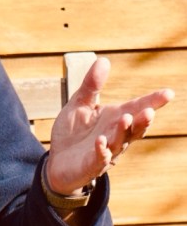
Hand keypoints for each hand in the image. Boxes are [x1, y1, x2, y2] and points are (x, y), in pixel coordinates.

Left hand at [48, 56, 173, 194]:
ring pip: (119, 142)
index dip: (153, 101)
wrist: (57, 161)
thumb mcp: (80, 104)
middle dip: (143, 120)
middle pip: (134, 128)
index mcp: (115, 118)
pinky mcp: (90, 165)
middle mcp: (115, 135)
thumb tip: (104, 60)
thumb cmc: (72, 132)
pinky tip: (100, 141)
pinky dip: (101, 150)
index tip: (169, 93)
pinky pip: (99, 159)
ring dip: (123, 131)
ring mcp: (105, 152)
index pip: (137, 108)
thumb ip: (92, 86)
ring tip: (126, 118)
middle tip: (149, 110)